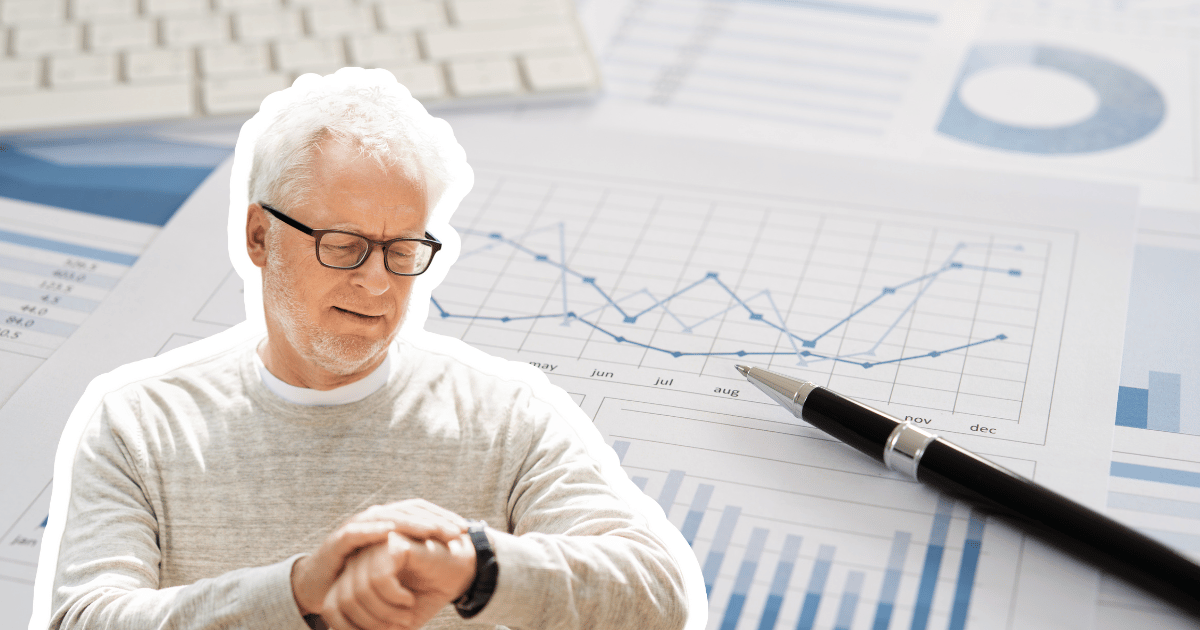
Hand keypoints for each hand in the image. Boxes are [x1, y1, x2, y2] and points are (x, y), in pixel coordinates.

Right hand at [291, 499, 468, 615]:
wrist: (319, 585)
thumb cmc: (360, 574)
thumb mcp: (393, 563)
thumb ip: (415, 555)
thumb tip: (453, 555)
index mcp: (390, 520)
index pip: (421, 511)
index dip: (444, 517)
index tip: (467, 530)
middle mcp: (376, 518)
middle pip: (410, 512)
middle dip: (436, 520)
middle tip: (457, 531)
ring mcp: (357, 526)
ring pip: (388, 517)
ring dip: (411, 523)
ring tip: (433, 530)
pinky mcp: (338, 540)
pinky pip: (357, 532)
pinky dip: (373, 530)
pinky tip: (390, 532)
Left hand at [322, 531, 477, 629]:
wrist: (460, 571)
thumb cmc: (427, 593)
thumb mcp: (395, 618)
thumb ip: (373, 627)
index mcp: (355, 573)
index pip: (332, 606)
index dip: (348, 628)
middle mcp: (360, 558)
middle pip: (343, 599)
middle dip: (370, 623)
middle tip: (398, 627)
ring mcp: (375, 547)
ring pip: (359, 590)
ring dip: (384, 613)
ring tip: (406, 616)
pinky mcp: (393, 541)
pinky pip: (378, 577)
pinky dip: (393, 597)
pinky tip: (408, 600)